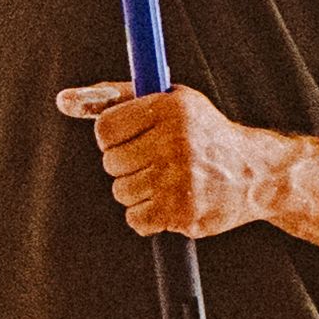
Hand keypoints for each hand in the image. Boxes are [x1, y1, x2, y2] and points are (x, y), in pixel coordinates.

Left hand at [52, 76, 278, 241]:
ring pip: (121, 193)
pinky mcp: (184, 212)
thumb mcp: (168, 101)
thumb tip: (62, 100)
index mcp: (170, 108)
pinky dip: (147, 216)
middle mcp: (176, 141)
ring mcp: (180, 179)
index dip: (113, 139)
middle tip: (156, 162)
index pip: (105, 130)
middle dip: (127, 165)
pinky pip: (135, 219)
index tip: (131, 140)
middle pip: (111, 164)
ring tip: (167, 182)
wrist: (256, 173)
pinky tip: (170, 203)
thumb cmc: (202, 132)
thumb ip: (114, 98)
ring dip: (138, 192)